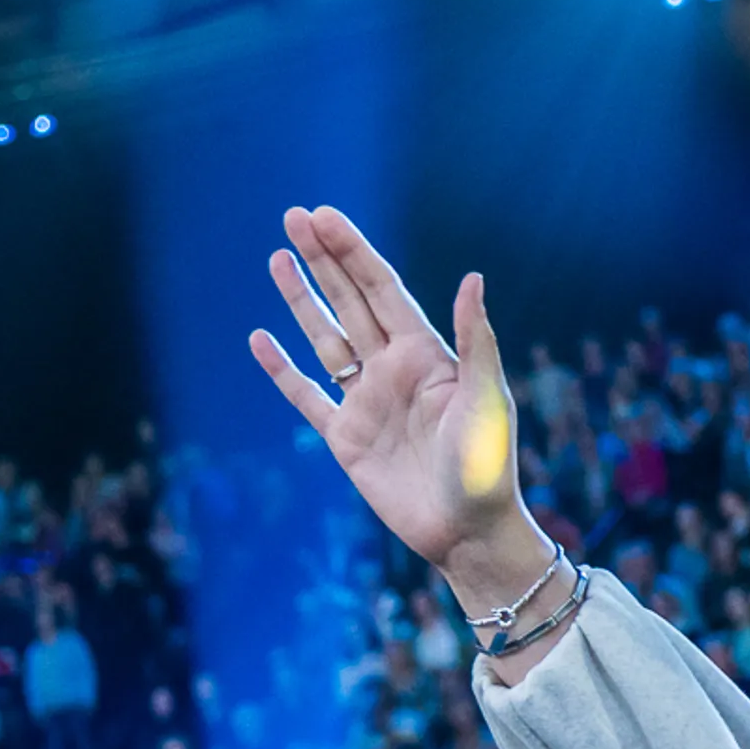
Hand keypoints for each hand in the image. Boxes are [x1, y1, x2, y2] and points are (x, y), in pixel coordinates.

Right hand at [253, 206, 551, 603]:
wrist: (468, 532)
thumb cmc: (488, 467)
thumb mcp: (487, 400)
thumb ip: (474, 340)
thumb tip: (473, 278)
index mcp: (428, 355)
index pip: (383, 290)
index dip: (353, 252)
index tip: (324, 216)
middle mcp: (394, 370)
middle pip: (351, 302)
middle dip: (324, 260)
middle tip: (294, 216)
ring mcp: (367, 402)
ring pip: (326, 339)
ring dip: (302, 299)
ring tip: (278, 258)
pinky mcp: (346, 439)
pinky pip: (307, 396)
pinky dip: (282, 370)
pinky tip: (261, 340)